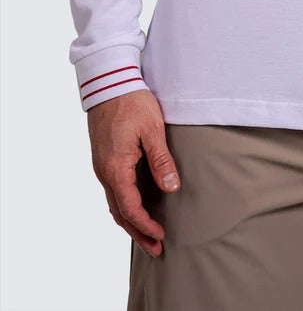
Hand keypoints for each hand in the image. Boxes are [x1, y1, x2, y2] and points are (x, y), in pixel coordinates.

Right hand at [87, 89, 180, 257]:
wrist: (109, 82)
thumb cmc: (132, 103)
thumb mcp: (152, 130)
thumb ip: (161, 161)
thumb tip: (171, 189)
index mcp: (115, 168)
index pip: (130, 208)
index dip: (146, 225)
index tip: (161, 236)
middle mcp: (104, 172)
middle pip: (119, 212)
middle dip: (137, 232)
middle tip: (156, 248)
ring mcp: (102, 167)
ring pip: (114, 203)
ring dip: (130, 222)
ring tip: (148, 235)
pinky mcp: (104, 159)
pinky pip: (113, 191)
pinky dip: (124, 206)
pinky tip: (136, 208)